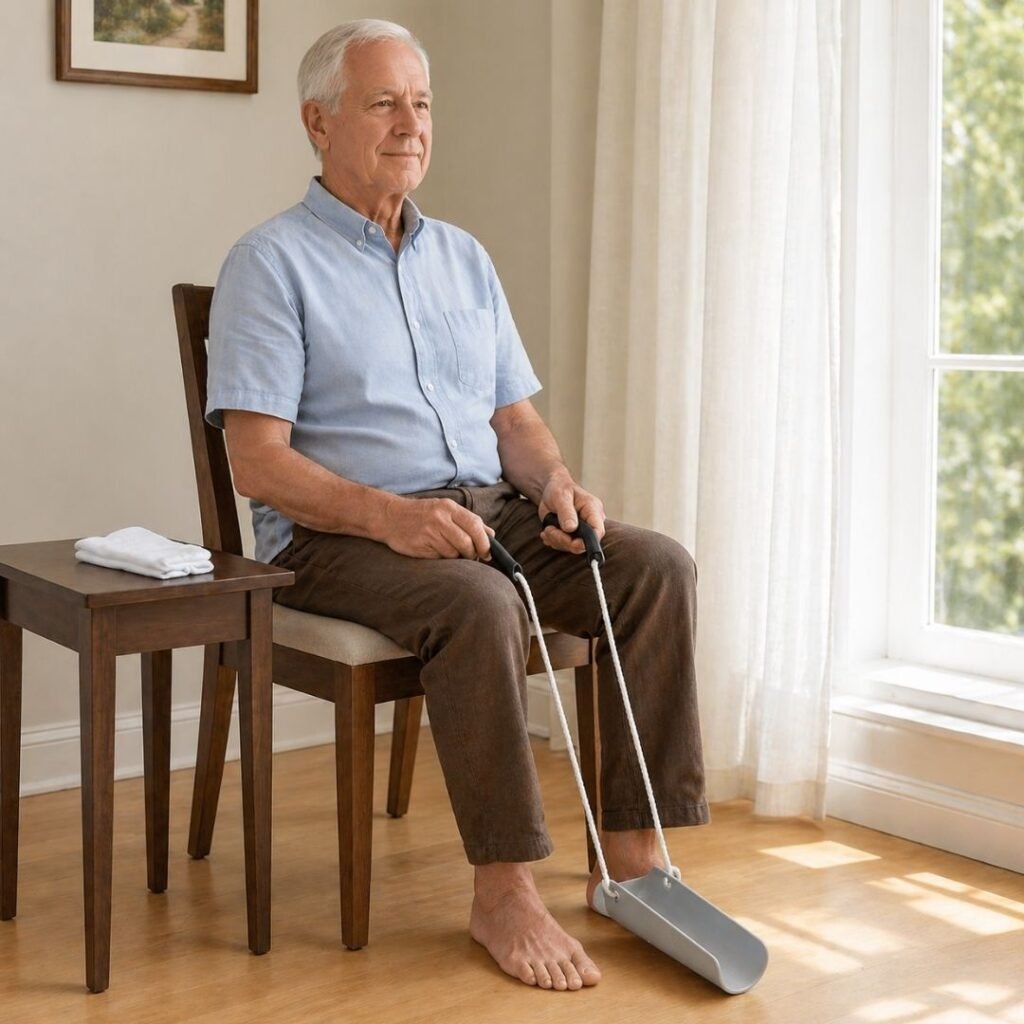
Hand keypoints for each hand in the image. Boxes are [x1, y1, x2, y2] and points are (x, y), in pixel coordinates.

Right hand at [379, 496, 493, 559]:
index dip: (485, 543)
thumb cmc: (422, 514)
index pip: (475, 525)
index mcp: (448, 507)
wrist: (390, 517)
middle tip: (471, 557)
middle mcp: (439, 519)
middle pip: (466, 543)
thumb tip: (491, 536)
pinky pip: (440, 559)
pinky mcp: (419, 546)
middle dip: (472, 554)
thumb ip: (468, 521)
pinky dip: (442, 559)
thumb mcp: (445, 509)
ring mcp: (428, 533)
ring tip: (449, 551)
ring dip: (456, 557)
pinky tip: (435, 551)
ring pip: (453, 553)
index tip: (487, 553)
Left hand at [538, 474, 605, 554]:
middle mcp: (590, 522)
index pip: (598, 531)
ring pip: (572, 547)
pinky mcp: (573, 535)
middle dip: (564, 540)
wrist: (552, 490)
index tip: (571, 542)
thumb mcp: (561, 497)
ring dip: (556, 540)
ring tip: (547, 528)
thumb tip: (571, 528)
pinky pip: (565, 546)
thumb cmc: (559, 488)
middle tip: (549, 530)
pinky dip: (554, 541)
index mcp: (593, 510)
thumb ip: (566, 513)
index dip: (587, 542)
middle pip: (583, 543)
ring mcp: (582, 530)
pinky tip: (548, 531)